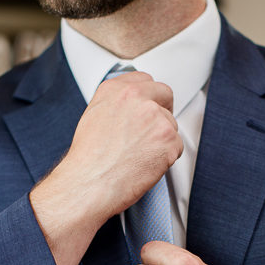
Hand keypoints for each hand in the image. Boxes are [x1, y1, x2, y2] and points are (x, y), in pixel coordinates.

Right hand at [30, 72, 182, 264]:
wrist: (88, 184)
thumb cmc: (87, 160)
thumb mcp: (94, 117)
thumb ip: (117, 105)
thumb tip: (133, 108)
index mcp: (115, 89)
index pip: (145, 80)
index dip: (149, 97)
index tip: (148, 108)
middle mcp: (136, 96)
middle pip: (165, 96)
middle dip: (162, 112)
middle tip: (151, 134)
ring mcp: (155, 116)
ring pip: (171, 124)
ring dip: (161, 140)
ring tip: (138, 156)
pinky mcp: (168, 138)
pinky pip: (177, 146)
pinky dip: (166, 158)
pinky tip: (146, 166)